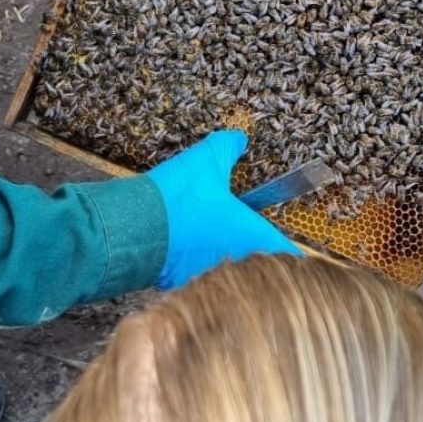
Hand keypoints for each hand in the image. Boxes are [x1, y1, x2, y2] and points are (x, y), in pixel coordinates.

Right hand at [148, 130, 300, 289]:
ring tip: (213, 235)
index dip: (292, 250)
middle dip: (255, 250)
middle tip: (249, 234)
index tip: (294, 248)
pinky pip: (199, 274)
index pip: (287, 254)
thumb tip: (239, 140)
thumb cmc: (176, 198)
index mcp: (249, 237)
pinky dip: (197, 261)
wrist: (129, 228)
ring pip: (227, 270)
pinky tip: (184, 242)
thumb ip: (228, 147)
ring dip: (225, 257)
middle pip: (258, 264)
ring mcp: (207, 276)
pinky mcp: (180, 282)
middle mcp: (234, 263)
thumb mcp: (206, 160)